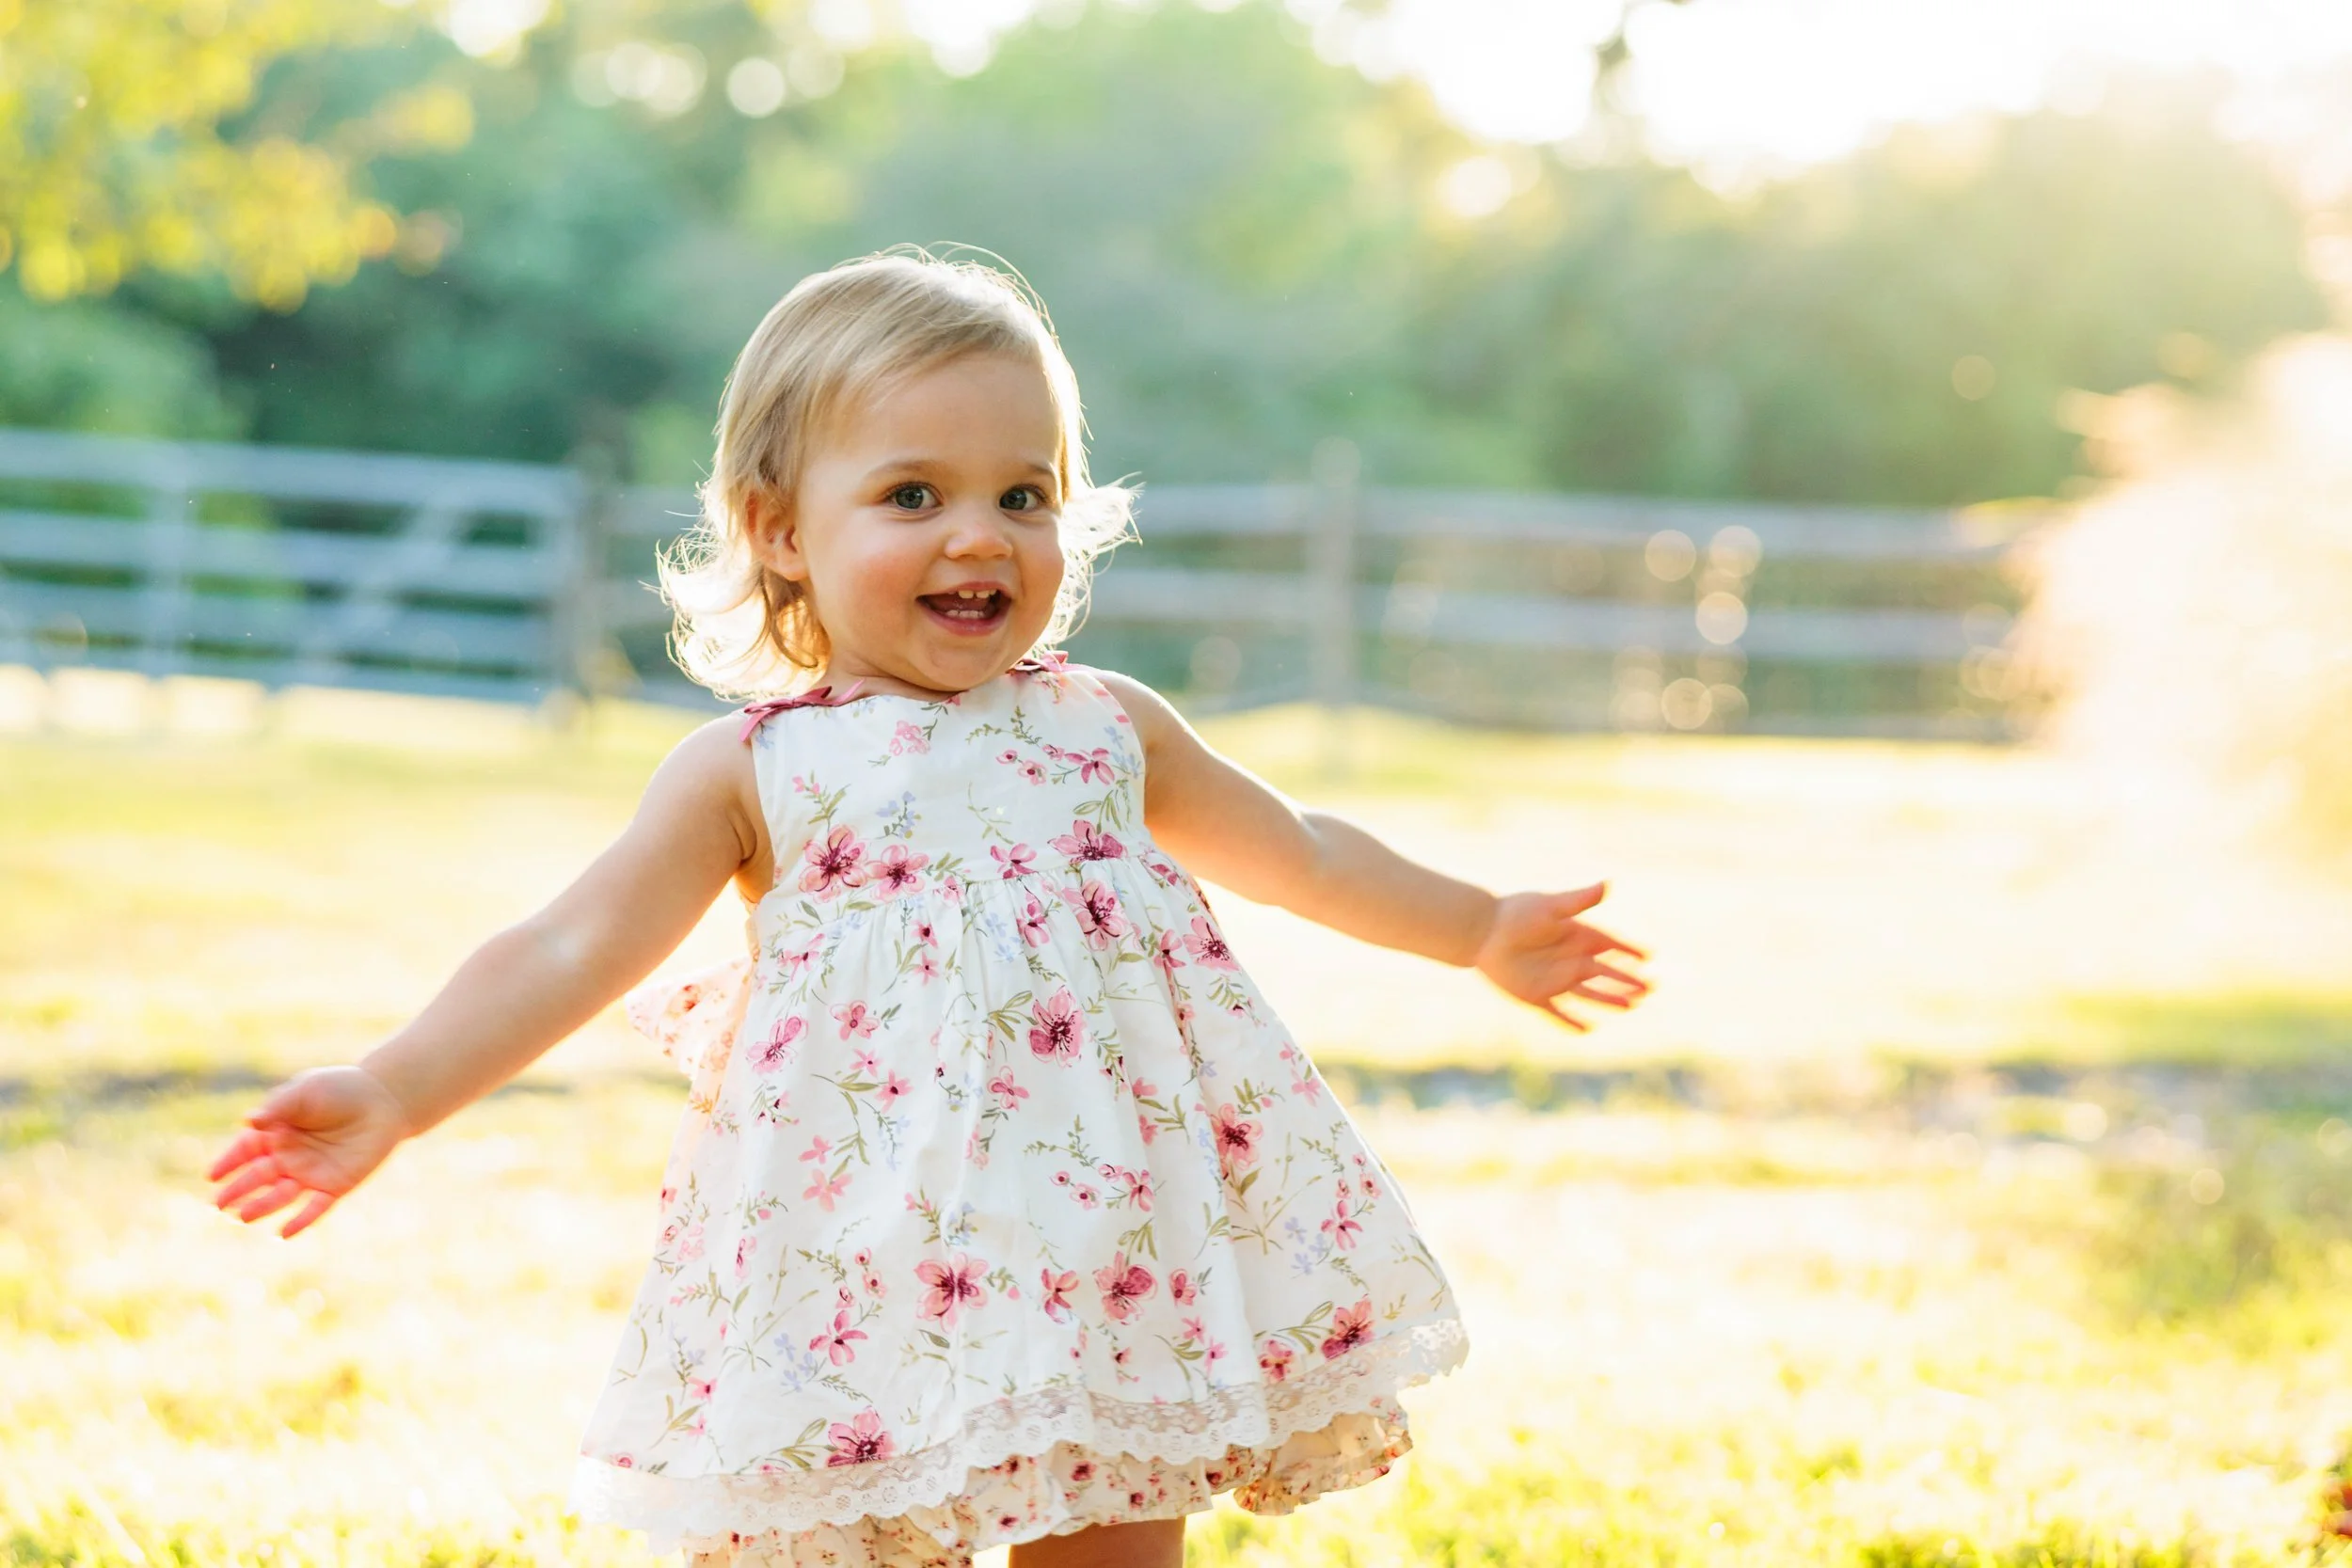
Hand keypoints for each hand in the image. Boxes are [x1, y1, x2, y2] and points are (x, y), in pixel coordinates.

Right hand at [206, 1066, 410, 1237]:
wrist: (383, 1100)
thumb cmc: (340, 1089)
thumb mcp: (306, 1092)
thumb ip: (278, 1107)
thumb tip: (248, 1121)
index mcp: (275, 1132)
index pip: (245, 1151)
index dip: (229, 1163)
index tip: (212, 1176)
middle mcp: (288, 1156)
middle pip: (257, 1177)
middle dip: (238, 1191)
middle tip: (219, 1204)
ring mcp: (309, 1173)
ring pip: (281, 1195)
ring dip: (262, 1207)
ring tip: (243, 1217)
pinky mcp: (334, 1186)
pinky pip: (315, 1208)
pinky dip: (301, 1220)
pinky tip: (283, 1233)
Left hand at [1472, 883, 1650, 1030]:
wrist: (1481, 930)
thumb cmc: (1516, 912)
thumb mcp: (1549, 906)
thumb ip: (1578, 901)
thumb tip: (1608, 884)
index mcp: (1576, 936)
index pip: (1610, 945)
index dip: (1629, 951)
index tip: (1648, 956)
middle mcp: (1569, 959)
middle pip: (1605, 973)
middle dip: (1626, 980)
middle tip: (1648, 988)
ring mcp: (1554, 979)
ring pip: (1588, 994)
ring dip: (1608, 1000)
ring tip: (1630, 1006)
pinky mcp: (1536, 996)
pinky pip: (1557, 1013)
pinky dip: (1571, 1022)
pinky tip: (1588, 1030)